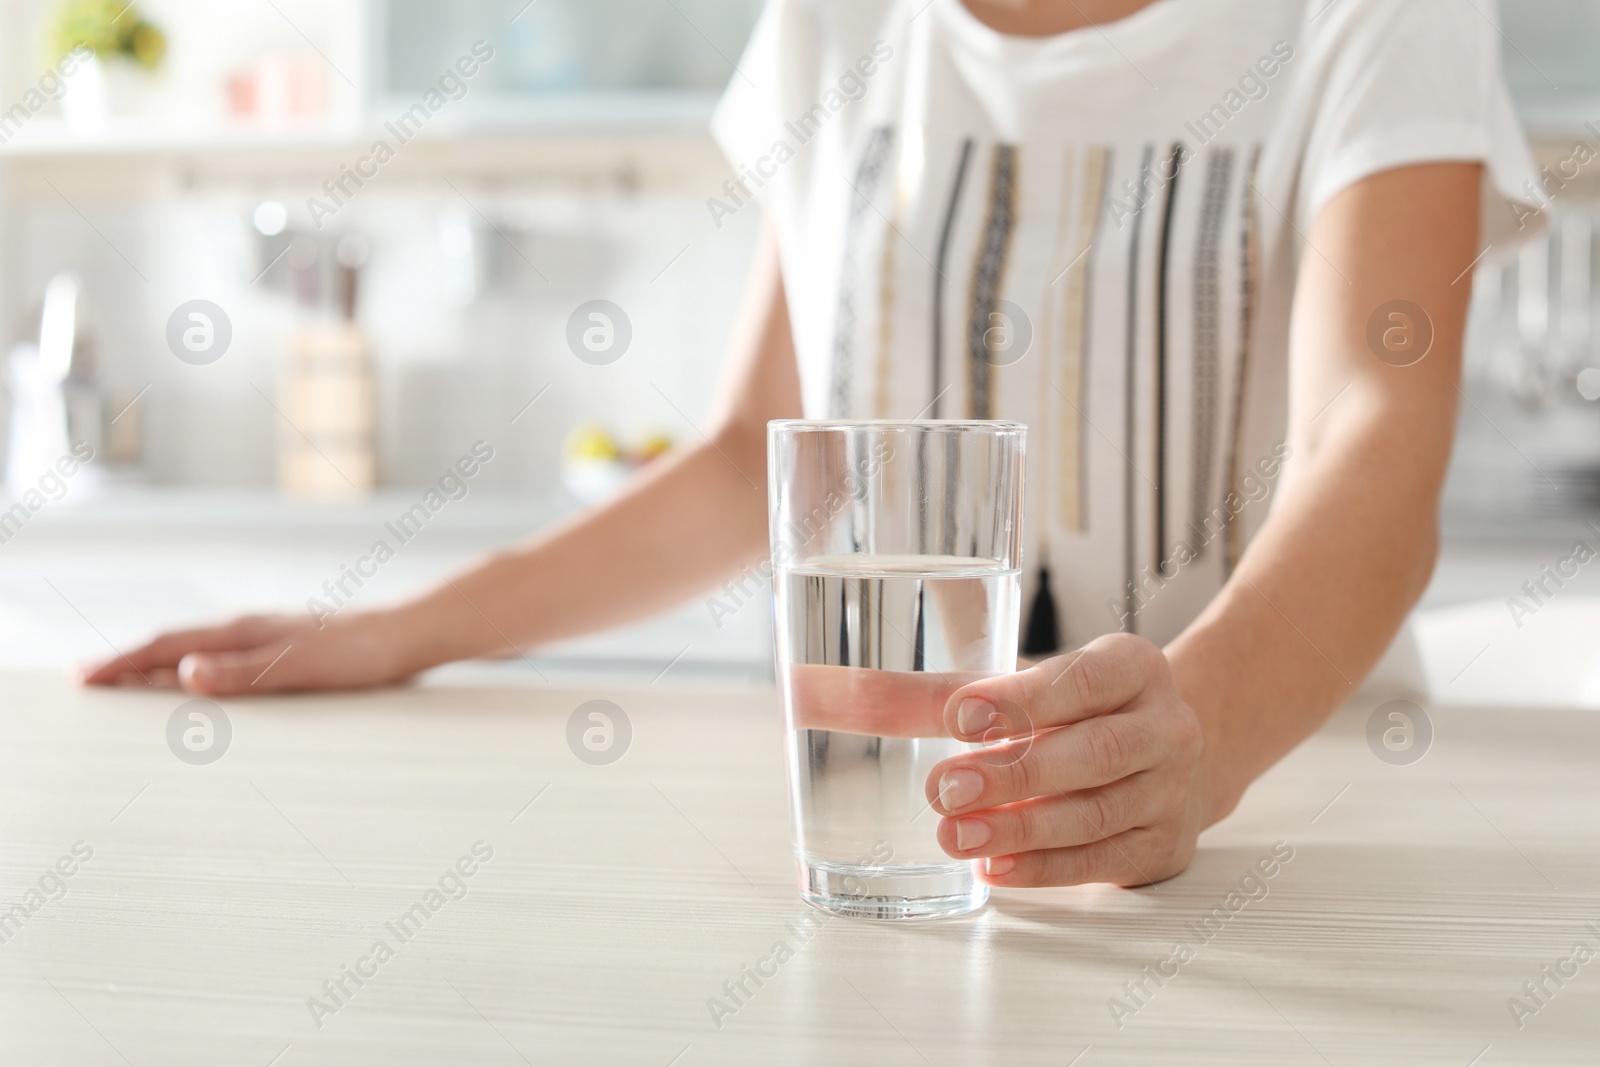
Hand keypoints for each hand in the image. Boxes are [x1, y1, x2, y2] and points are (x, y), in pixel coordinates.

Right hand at [78, 610, 418, 695]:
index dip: (123, 664)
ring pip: (200, 650)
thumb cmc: (360, 654)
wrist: (409, 636)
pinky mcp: (290, 647)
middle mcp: (251, 629)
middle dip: (131, 662)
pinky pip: (227, 657)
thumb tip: (182, 675)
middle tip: (90, 679)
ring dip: (161, 664)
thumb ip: (241, 674)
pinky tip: (208, 679)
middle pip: (176, 645)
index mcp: (244, 632)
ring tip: (130, 679)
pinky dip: (199, 668)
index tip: (84, 678)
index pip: (168, 647)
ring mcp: (270, 636)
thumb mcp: (298, 669)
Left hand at [924, 633, 1205, 887]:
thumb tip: (819, 693)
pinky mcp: (1161, 847)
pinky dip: (1043, 868)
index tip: (959, 716)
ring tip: (956, 835)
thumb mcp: (1013, 689)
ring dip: (1021, 828)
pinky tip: (993, 866)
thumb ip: (923, 696)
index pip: (1083, 679)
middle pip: (1095, 750)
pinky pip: (1100, 861)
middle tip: (945, 788)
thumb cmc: (1071, 715)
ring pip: (1096, 813)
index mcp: (1132, 666)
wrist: (1160, 764)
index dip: (1023, 699)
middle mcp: (1164, 725)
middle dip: (1016, 773)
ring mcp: (1170, 791)